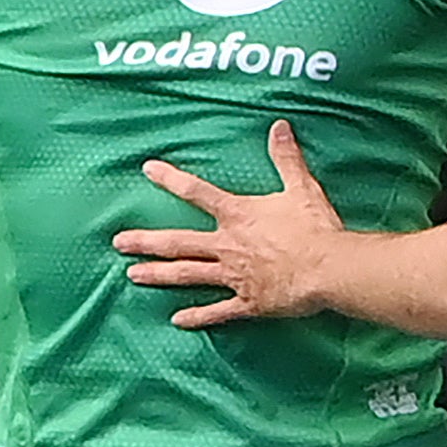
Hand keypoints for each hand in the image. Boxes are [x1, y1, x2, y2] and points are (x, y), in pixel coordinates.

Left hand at [115, 122, 344, 326]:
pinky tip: (176, 320)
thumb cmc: (314, 228)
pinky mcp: (247, 302)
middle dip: (146, 241)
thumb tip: (280, 127)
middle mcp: (227, 245)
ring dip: (158, 275)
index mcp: (237, 215)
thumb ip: (286, 158)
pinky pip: (217, 311)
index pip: (197, 192)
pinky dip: (197, 316)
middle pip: (178, 242)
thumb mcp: (301, 187)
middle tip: (118, 242)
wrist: (327, 268)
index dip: (171, 179)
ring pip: (187, 275)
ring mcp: (233, 276)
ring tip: (132, 275)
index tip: (147, 169)